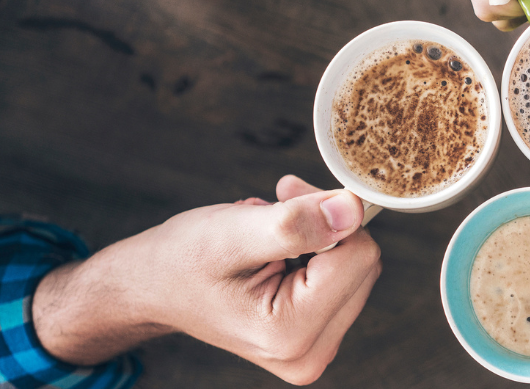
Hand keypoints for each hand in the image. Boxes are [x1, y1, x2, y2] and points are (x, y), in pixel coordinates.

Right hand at [32, 175, 380, 384]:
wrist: (151, 289)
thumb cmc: (181, 261)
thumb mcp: (233, 233)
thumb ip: (295, 224)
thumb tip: (352, 211)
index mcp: (292, 333)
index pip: (359, 254)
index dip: (328, 212)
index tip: (287, 192)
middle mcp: (311, 353)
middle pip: (362, 263)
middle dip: (325, 223)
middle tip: (277, 204)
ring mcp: (315, 348)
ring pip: (356, 266)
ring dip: (318, 235)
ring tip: (266, 232)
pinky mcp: (316, 336)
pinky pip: (343, 277)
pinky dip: (315, 251)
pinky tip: (276, 248)